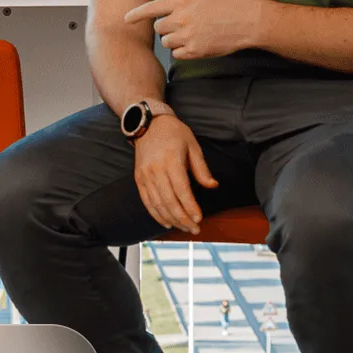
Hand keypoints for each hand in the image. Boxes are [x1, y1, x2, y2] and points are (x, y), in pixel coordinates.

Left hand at [124, 0, 263, 59]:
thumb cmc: (228, 2)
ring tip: (192, 34)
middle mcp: (181, 19)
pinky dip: (183, 50)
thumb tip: (168, 1)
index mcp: (181, 1)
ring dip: (175, 40)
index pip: (151, 9)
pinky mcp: (195, 51)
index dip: (136, 15)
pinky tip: (196, 44)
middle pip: (159, 28)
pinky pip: (177, 54)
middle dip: (167, 27)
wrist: (247, 21)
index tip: (126, 20)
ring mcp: (187, 36)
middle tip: (182, 25)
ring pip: (167, 42)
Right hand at [132, 116, 218, 232]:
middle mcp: (156, 170)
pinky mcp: (139, 179)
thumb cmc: (173, 133)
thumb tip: (212, 185)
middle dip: (182, 218)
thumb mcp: (193, 146)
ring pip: (157, 204)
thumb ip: (202, 168)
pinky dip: (156, 215)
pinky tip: (167, 222)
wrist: (149, 124)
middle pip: (169, 201)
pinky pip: (147, 201)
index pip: (181, 190)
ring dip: (171, 219)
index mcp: (171, 161)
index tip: (199, 218)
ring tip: (184, 228)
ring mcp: (145, 176)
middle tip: (194, 228)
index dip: (190, 207)